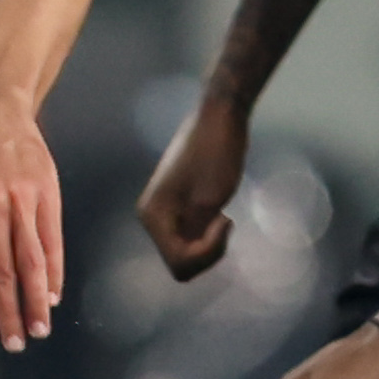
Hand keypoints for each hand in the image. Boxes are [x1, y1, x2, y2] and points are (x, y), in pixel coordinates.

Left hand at [0, 108, 63, 352]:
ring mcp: (23, 201)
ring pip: (32, 259)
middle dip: (10, 311)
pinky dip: (54, 270)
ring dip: (37, 299)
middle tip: (16, 345)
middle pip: (4, 271)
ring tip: (39, 329)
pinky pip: (52, 240)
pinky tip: (53, 295)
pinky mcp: (47, 194)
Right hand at [136, 88, 249, 280]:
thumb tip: (184, 261)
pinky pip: (191, 237)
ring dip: (210, 245)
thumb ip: (196, 236)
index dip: (208, 251)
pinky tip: (221, 213)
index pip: (179, 262)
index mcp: (152, 215)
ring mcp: (164, 212)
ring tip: (225, 217)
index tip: (225, 219)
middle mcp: (152, 216)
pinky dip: (210, 235)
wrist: (220, 115)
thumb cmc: (217, 153)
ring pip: (187, 252)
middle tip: (227, 222)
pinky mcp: (179, 206)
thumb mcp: (210, 201)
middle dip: (208, 252)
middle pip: (180, 263)